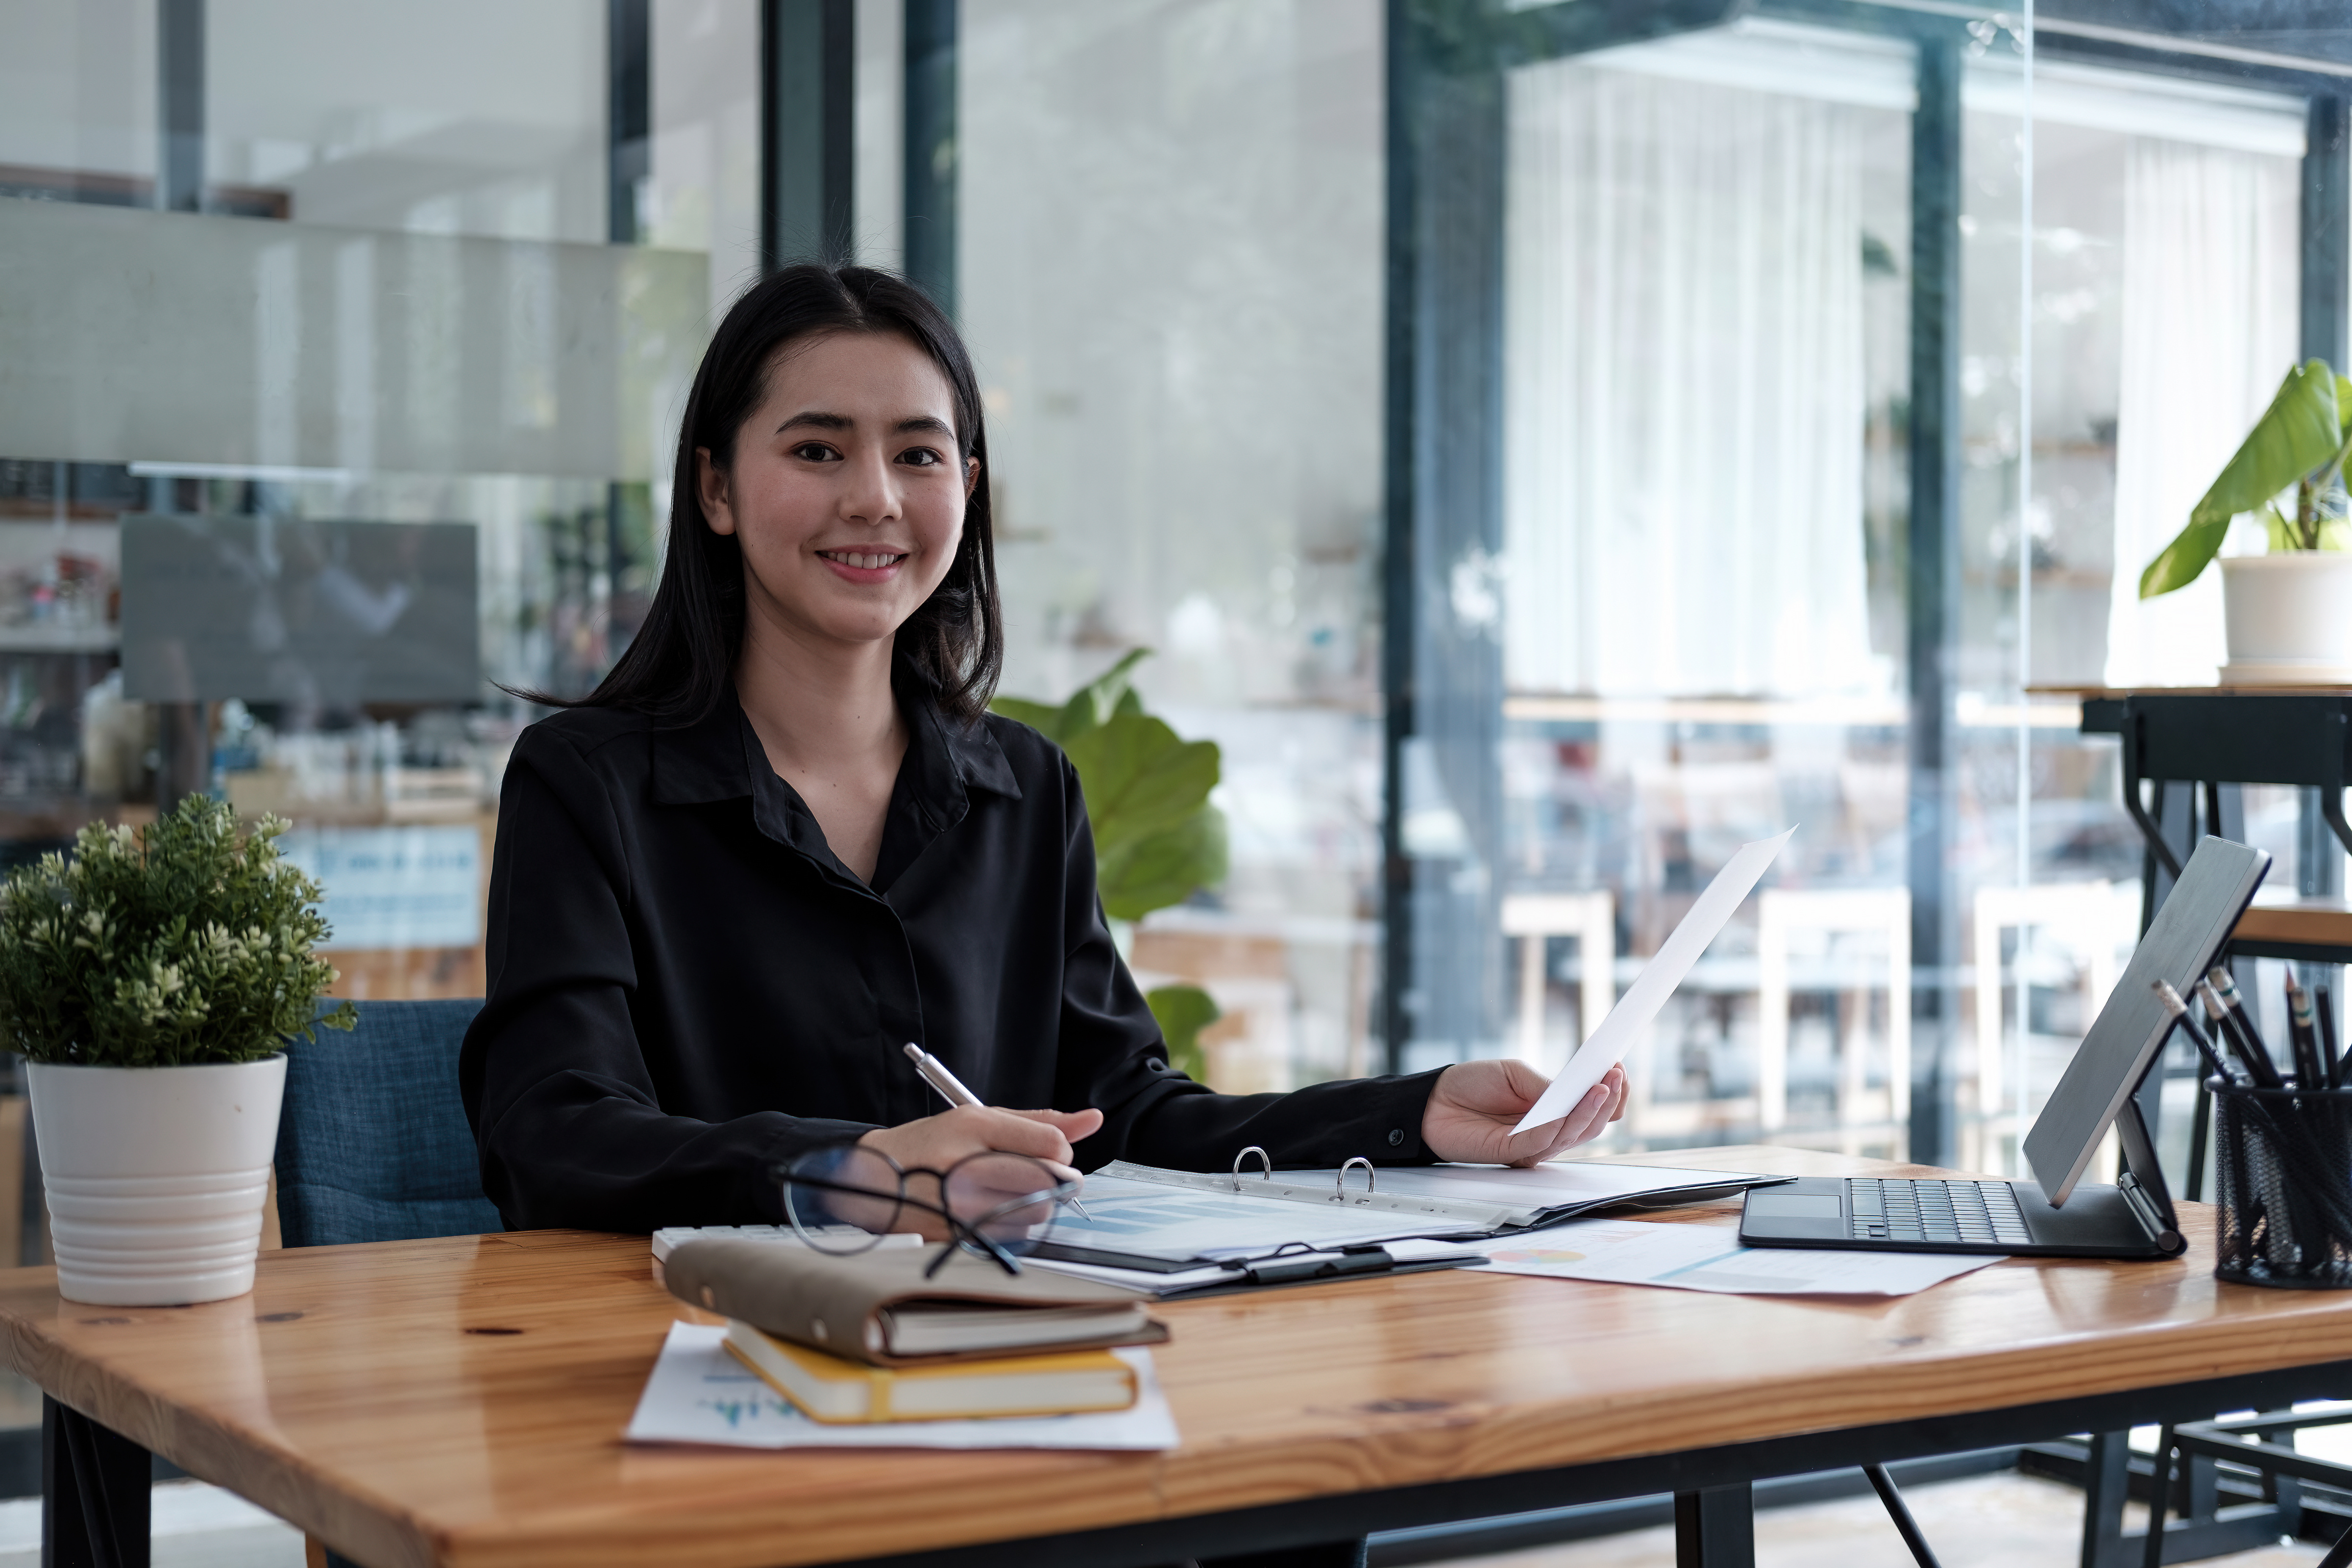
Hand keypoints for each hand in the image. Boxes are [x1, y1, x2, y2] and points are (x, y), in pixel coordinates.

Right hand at [843, 1106, 1103, 1241]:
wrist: (867, 1179)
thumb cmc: (930, 1145)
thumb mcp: (980, 1119)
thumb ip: (1039, 1122)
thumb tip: (1093, 1119)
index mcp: (973, 1127)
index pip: (1050, 1144)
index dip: (1061, 1151)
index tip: (1052, 1153)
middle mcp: (965, 1164)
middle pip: (1047, 1183)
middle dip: (1055, 1182)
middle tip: (1041, 1177)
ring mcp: (957, 1205)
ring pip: (1033, 1214)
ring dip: (1032, 1206)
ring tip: (1006, 1193)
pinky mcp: (953, 1235)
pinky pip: (1010, 1237)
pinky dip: (1010, 1227)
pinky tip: (988, 1212)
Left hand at [1421, 1060, 1626, 1165]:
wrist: (1433, 1100)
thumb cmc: (1471, 1085)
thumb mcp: (1515, 1074)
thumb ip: (1547, 1086)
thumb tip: (1579, 1089)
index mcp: (1553, 1110)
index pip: (1592, 1110)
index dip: (1610, 1094)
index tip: (1620, 1069)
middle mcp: (1548, 1131)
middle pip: (1590, 1126)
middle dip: (1608, 1101)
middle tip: (1616, 1075)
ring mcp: (1532, 1145)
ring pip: (1572, 1136)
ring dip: (1590, 1112)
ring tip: (1601, 1086)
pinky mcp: (1512, 1154)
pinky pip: (1540, 1143)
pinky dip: (1556, 1127)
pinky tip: (1565, 1111)